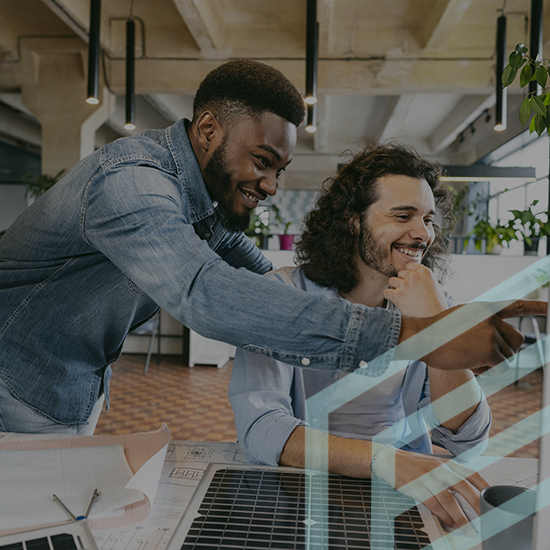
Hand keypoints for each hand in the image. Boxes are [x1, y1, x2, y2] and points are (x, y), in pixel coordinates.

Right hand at [376, 446, 487, 531]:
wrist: (391, 460)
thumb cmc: (415, 465)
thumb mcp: (435, 464)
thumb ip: (450, 476)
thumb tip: (467, 494)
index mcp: (447, 463)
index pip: (471, 473)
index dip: (484, 487)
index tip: (493, 499)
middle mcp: (439, 469)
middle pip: (463, 486)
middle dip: (476, 504)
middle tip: (486, 518)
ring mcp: (428, 478)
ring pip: (448, 499)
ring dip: (460, 517)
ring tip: (468, 530)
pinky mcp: (417, 487)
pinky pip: (433, 504)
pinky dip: (443, 516)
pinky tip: (449, 523)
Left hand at [383, 263, 447, 316]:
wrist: (434, 320)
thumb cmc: (436, 306)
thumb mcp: (434, 286)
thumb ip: (422, 278)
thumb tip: (412, 275)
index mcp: (424, 271)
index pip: (408, 265)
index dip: (408, 274)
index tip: (409, 281)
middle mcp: (414, 276)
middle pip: (399, 273)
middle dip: (402, 281)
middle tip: (408, 292)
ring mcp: (404, 285)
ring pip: (391, 281)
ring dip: (395, 288)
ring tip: (403, 298)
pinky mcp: (396, 295)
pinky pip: (386, 292)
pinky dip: (389, 297)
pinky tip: (397, 302)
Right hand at [397, 299, 547, 371]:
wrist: (422, 339)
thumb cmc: (437, 333)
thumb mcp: (461, 320)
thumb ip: (483, 325)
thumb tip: (503, 343)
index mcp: (485, 309)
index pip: (517, 306)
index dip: (539, 307)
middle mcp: (492, 318)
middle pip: (517, 340)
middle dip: (505, 351)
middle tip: (482, 354)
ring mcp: (491, 333)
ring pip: (507, 356)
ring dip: (491, 361)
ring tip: (468, 355)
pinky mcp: (490, 349)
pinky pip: (499, 366)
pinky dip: (485, 369)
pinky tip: (468, 361)